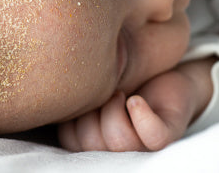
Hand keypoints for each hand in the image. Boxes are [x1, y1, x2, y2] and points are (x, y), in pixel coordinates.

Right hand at [58, 59, 214, 151]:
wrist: (160, 70)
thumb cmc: (119, 77)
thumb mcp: (88, 86)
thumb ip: (72, 98)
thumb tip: (51, 91)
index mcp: (93, 139)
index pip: (69, 140)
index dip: (71, 116)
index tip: (83, 96)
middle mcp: (116, 149)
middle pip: (91, 144)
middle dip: (91, 113)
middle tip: (102, 91)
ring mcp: (143, 144)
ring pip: (119, 141)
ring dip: (113, 109)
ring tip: (120, 94)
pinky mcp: (167, 134)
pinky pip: (153, 136)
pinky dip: (142, 116)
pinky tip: (135, 101)